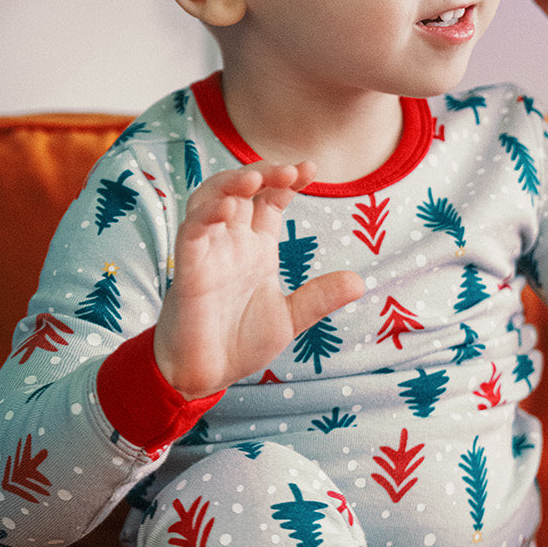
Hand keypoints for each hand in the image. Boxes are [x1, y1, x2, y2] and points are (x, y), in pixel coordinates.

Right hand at [153, 161, 364, 400]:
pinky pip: (191, 231)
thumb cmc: (240, 343)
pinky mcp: (187, 269)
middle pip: (243, 190)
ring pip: (211, 199)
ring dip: (231, 184)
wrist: (206, 376)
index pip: (271, 199)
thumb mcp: (290, 318)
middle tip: (291, 170)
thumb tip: (360, 281)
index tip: (311, 169)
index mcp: (257, 248)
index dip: (287, 180)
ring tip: (256, 178)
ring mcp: (208, 252)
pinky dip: (206, 215)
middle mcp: (232, 242)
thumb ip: (320, 297)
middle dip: (264, 173)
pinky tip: (227, 209)